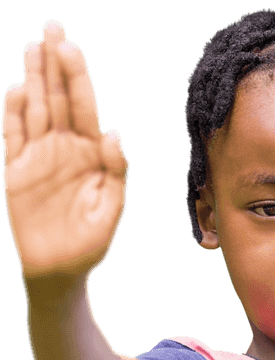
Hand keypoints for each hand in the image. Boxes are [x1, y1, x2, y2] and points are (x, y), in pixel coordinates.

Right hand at [2, 20, 127, 278]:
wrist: (58, 271)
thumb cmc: (90, 245)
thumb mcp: (109, 213)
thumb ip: (115, 175)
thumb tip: (114, 135)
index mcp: (91, 155)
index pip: (84, 107)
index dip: (77, 77)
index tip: (70, 48)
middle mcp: (65, 148)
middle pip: (58, 98)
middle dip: (55, 63)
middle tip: (52, 27)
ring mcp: (39, 156)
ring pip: (35, 108)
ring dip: (33, 78)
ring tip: (33, 47)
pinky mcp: (16, 170)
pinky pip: (12, 136)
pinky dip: (12, 114)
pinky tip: (15, 91)